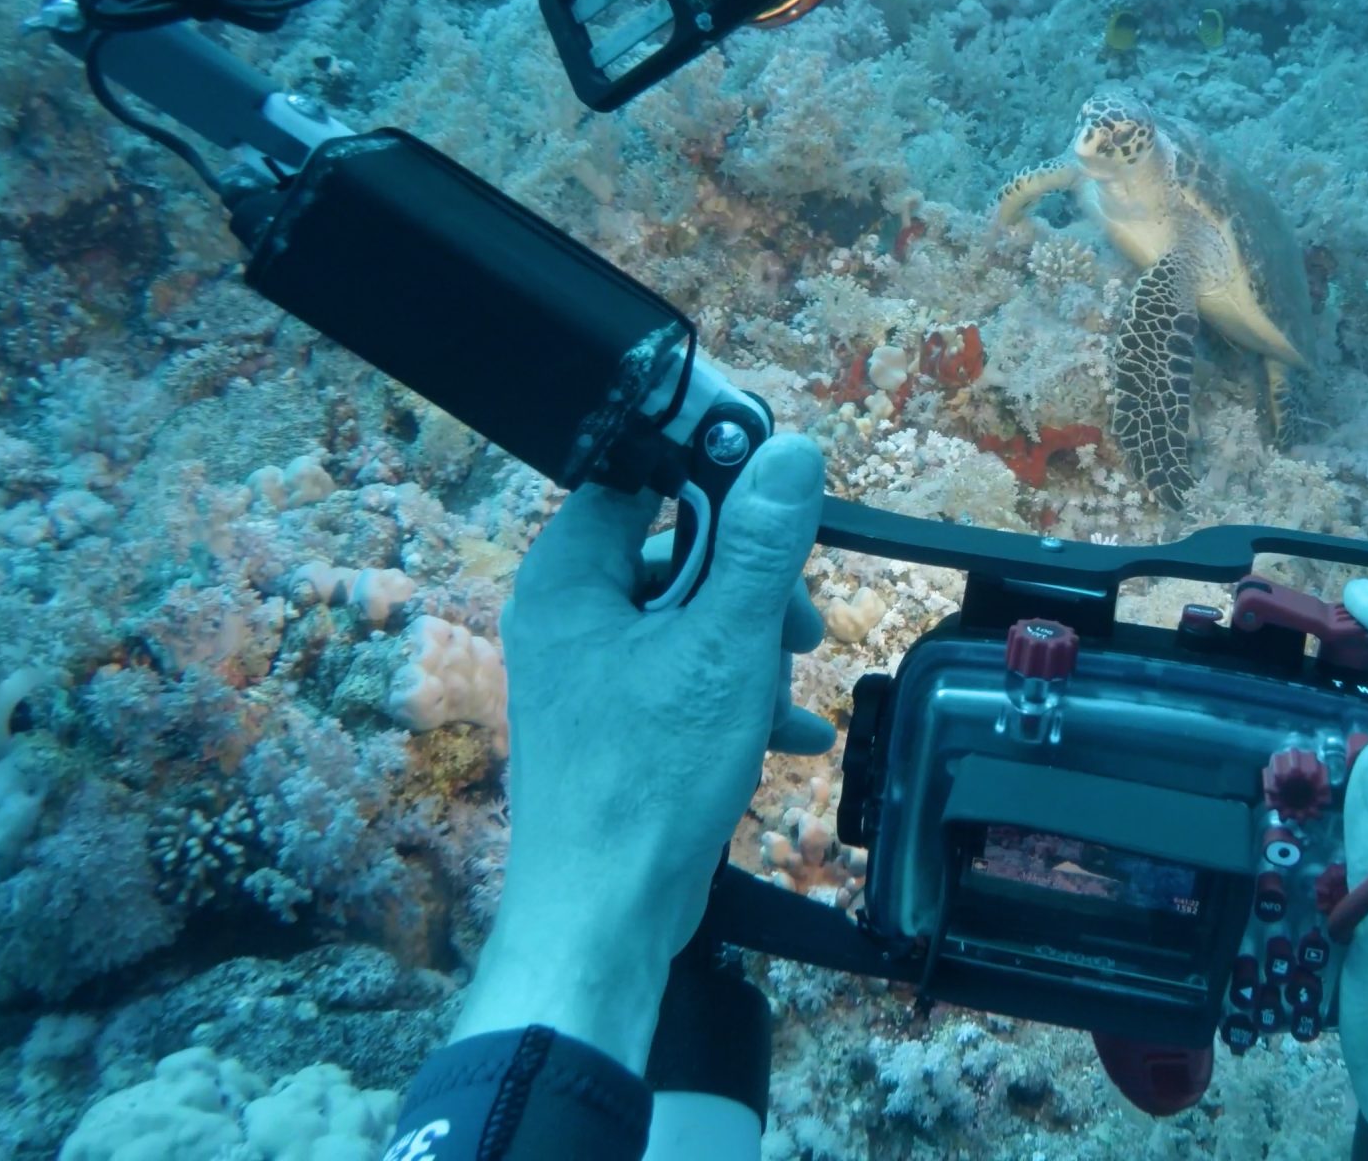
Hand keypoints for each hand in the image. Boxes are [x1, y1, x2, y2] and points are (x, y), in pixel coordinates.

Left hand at [453, 433, 830, 1064]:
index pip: (643, 477)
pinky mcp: (617, 723)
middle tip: (798, 627)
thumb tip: (790, 451)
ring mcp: (591, 672)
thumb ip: (761, 546)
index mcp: (570, 576)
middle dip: (752, 589)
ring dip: (754, 650)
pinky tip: (788, 735)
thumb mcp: (725, 646)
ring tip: (789, 693)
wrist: (605, 915)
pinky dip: (738, 698)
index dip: (717, 479)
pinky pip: (686, 680)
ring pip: (692, 621)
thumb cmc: (650, 776)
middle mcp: (569, 614)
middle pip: (680, 551)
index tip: (783, 502)